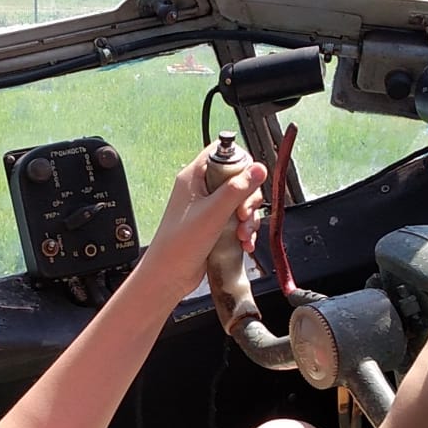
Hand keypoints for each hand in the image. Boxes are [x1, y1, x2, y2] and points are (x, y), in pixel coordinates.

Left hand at [136, 145, 266, 300]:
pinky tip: (243, 243)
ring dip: (248, 219)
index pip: (222, 152)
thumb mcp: (213, 213)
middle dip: (248, 199)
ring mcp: (208, 207)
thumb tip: (258, 168)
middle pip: (239, 178)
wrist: (169, 276)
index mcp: (194, 177)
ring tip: (242, 235)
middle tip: (242, 214)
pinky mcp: (215, 224)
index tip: (247, 183)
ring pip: (241, 201)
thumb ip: (237, 189)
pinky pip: (238, 220)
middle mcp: (201, 189)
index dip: (240, 163)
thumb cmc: (178, 245)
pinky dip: (245, 231)